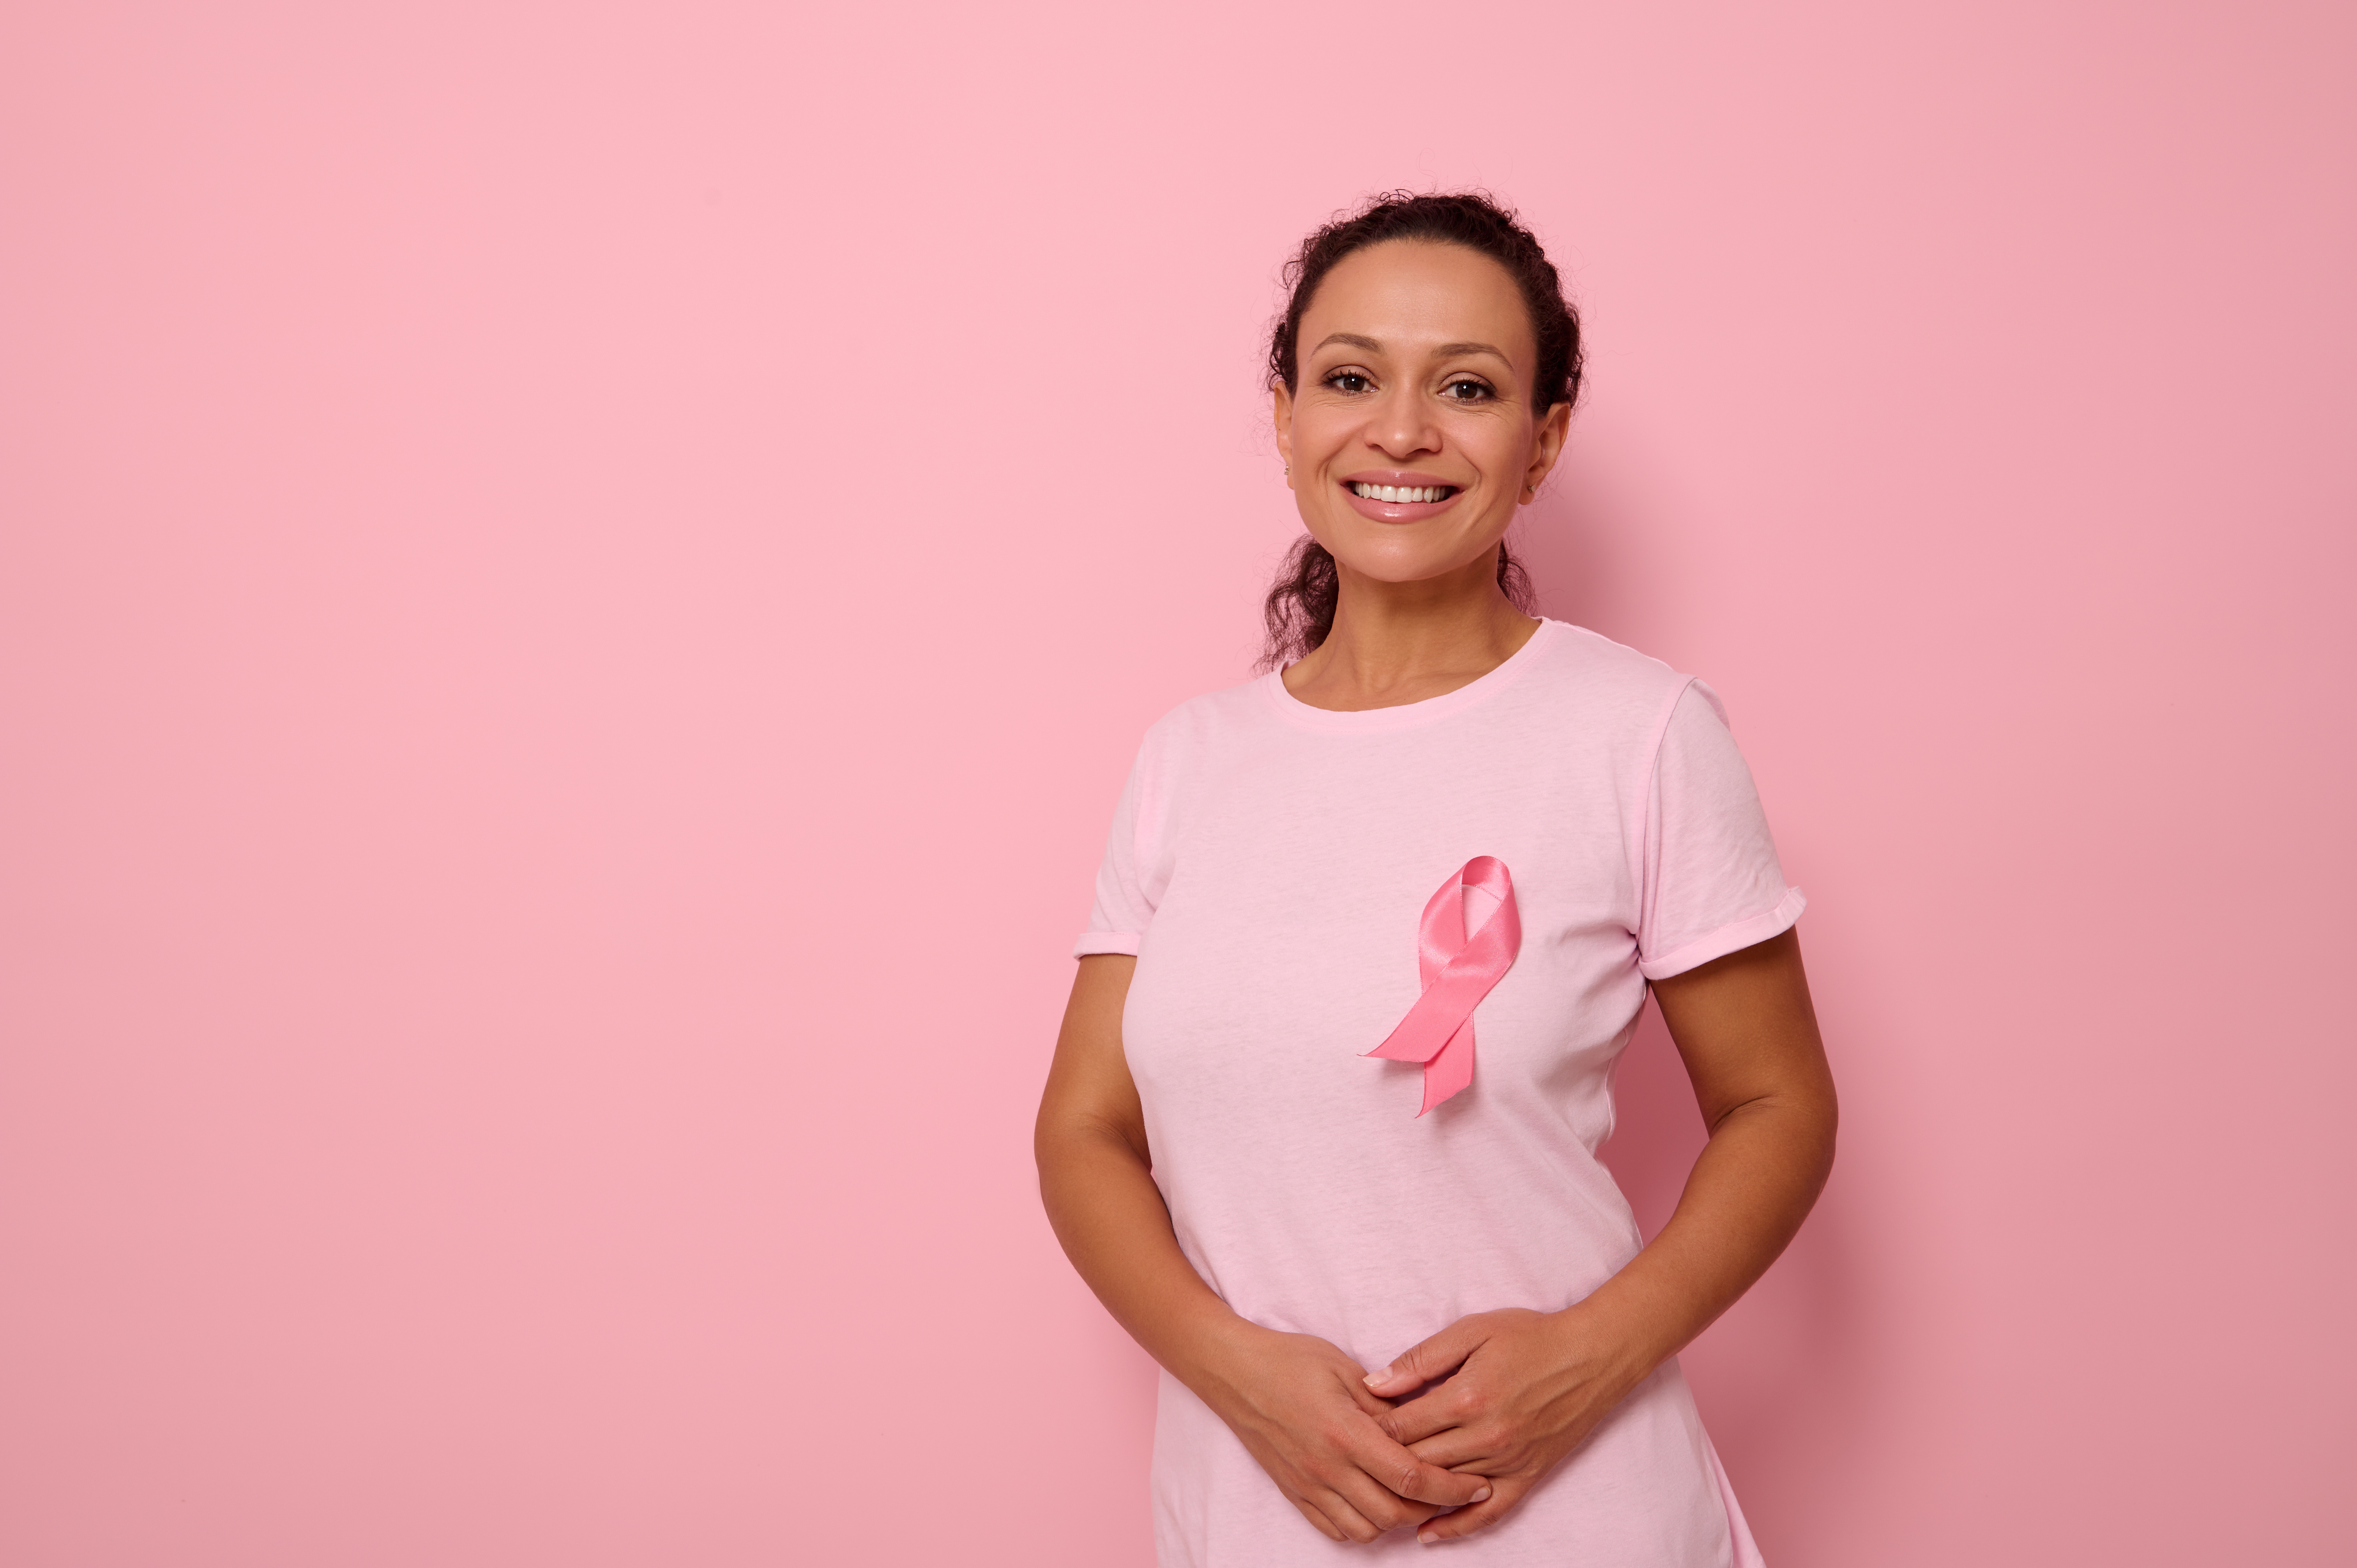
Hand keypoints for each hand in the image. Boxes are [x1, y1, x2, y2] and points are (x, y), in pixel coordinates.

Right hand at [1195, 1324, 1494, 1542]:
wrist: (1233, 1372)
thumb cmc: (1290, 1360)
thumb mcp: (1344, 1368)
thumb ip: (1385, 1403)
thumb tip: (1424, 1422)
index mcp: (1345, 1432)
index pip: (1410, 1476)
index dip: (1451, 1487)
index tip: (1477, 1485)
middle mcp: (1327, 1467)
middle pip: (1394, 1513)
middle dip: (1433, 1508)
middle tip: (1453, 1491)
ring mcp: (1308, 1485)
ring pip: (1367, 1529)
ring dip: (1398, 1520)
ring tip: (1413, 1497)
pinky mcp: (1294, 1493)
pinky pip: (1336, 1529)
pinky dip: (1363, 1527)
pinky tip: (1375, 1505)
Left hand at [1363, 1306, 1646, 1543]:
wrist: (1593, 1354)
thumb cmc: (1531, 1336)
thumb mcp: (1472, 1330)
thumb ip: (1421, 1359)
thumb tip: (1374, 1384)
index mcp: (1466, 1396)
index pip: (1402, 1426)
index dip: (1371, 1428)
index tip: (1351, 1426)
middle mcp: (1486, 1436)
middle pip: (1418, 1461)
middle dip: (1384, 1461)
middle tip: (1357, 1461)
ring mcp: (1508, 1461)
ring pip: (1447, 1488)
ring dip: (1412, 1493)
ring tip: (1379, 1492)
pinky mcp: (1529, 1476)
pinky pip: (1489, 1513)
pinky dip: (1457, 1526)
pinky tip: (1428, 1534)